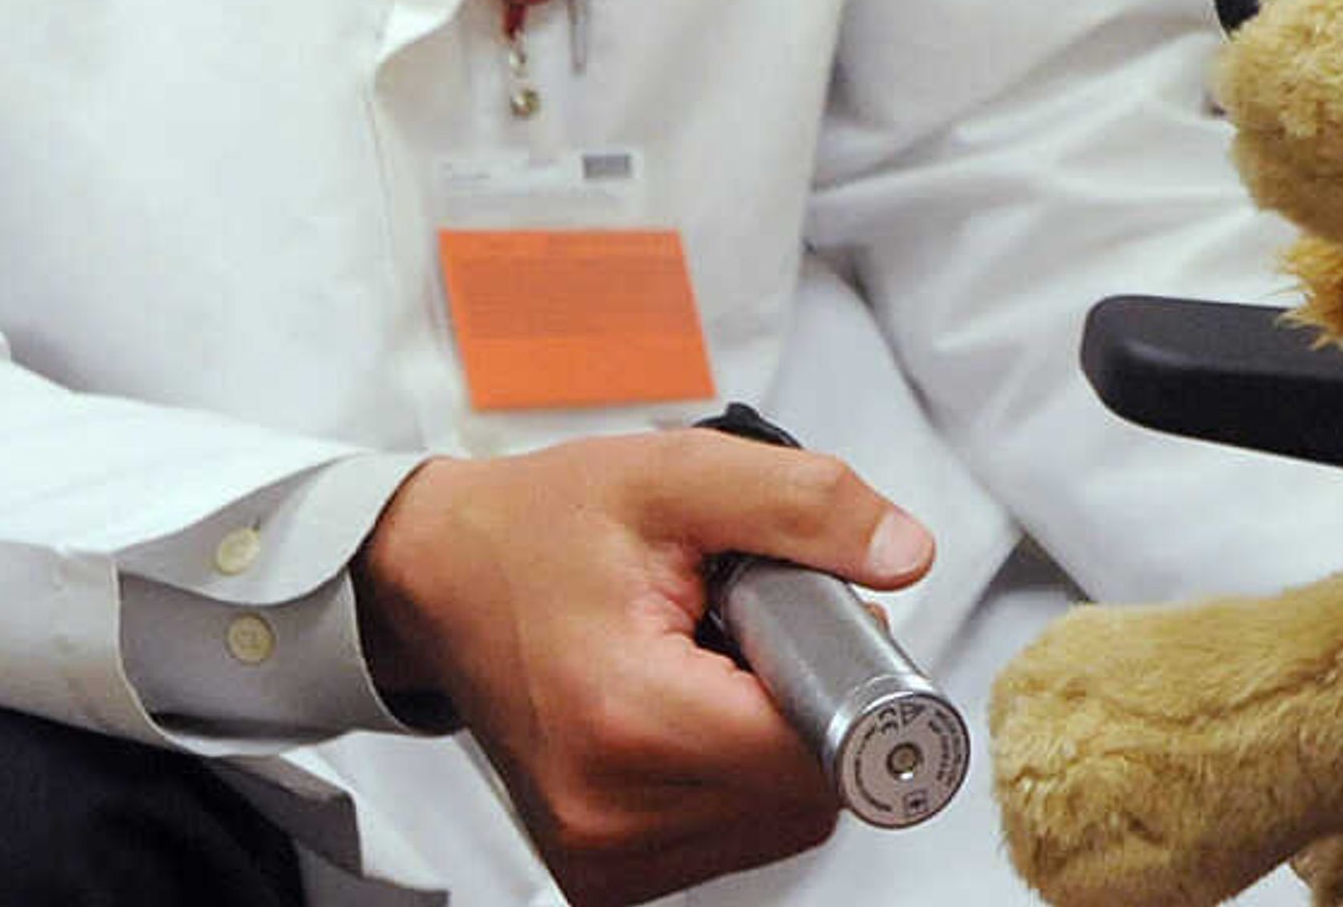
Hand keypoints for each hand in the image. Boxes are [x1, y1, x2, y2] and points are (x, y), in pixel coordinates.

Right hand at [353, 427, 932, 904]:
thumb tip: (906, 553)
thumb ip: (804, 505)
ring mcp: (603, 858)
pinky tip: (689, 707)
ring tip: (710, 662)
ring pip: (782, 819)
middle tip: (748, 624)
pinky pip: (735, 834)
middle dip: (813, 701)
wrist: (437, 579)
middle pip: (809, 788)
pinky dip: (738, 769)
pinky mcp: (604, 873)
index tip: (820, 620)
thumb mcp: (676, 476)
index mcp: (628, 720)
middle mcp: (610, 814)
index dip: (850, 677)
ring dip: (776, 738)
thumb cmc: (538, 529)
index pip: (817, 749)